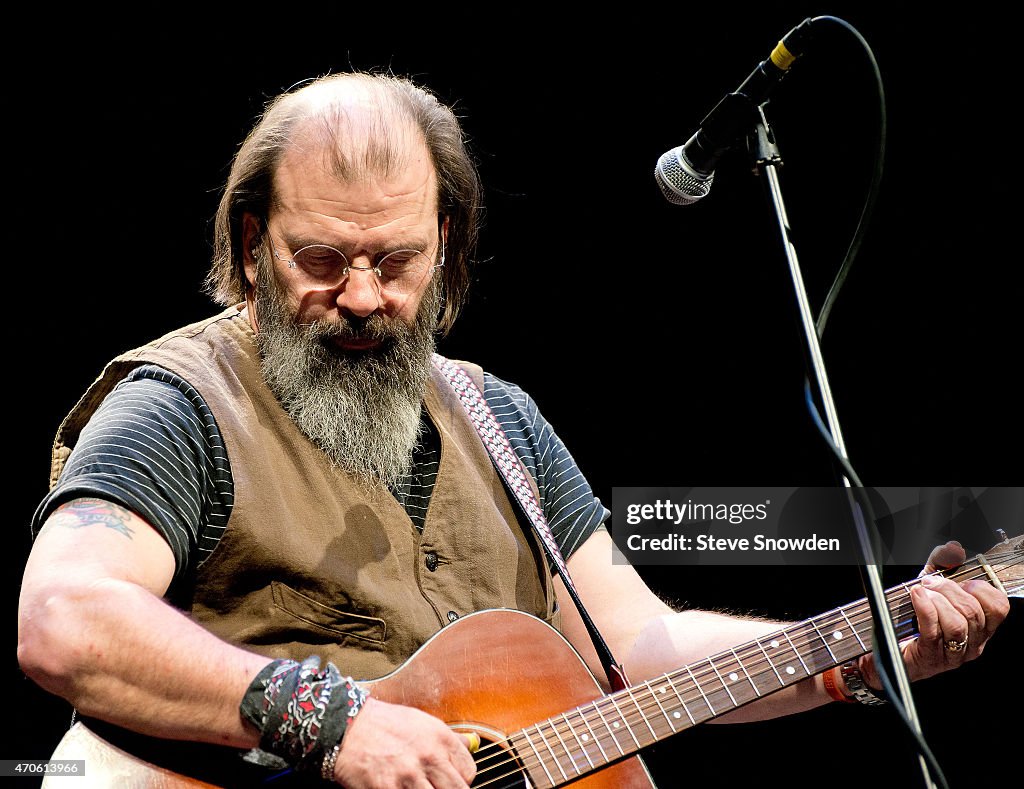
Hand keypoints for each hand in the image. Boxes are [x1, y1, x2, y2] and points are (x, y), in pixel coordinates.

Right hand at [332, 697, 476, 787]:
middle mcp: (429, 757)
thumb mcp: (421, 721)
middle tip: (435, 786)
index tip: (451, 780)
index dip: (461, 780)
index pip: (469, 771)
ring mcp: (409, 776)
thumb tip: (470, 744)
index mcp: (440, 738)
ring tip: (417, 786)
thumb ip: (447, 737)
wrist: (348, 726)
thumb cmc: (384, 723)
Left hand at [859, 541, 1009, 687]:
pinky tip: (916, 596)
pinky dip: (924, 608)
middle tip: (930, 582)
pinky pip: (933, 630)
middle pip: (973, 612)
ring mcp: (953, 653)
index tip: (962, 581)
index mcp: (980, 627)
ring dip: (938, 600)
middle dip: (950, 590)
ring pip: (957, 623)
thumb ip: (942, 565)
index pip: (999, 607)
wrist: (888, 648)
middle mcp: (972, 642)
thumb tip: (953, 548)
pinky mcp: (931, 656)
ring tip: (923, 592)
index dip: (982, 589)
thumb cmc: (914, 618)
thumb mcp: (931, 587)